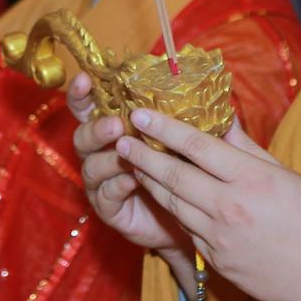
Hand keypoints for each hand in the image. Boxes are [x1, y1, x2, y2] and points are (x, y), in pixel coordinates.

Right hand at [71, 74, 188, 259]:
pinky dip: (117, 184)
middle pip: (82, 136)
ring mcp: (102, 182)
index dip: (83, 93)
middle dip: (96, 127)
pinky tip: (132, 178)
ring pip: (91, 165)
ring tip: (125, 148)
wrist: (190, 221)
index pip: (91, 106)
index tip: (84, 79)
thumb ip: (196, 123)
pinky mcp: (109, 208)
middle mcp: (102, 153)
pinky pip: (105, 194)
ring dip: (108, 156)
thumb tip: (217, 102)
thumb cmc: (188, 175)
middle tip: (116, 123)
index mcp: (116, 129)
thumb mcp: (193, 145)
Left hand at [113, 108, 300, 300]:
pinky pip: (186, 229)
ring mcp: (219, 237)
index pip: (196, 146)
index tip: (140, 113)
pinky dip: (173, 210)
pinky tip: (164, 197)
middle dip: (142, 155)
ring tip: (133, 164)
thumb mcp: (284, 173)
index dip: (163, 128)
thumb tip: (221, 118)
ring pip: (173, 204)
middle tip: (121, 139)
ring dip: (150, 182)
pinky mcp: (215, 260)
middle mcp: (229, 206)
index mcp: (250, 178)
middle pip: (174, 176)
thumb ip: (246, 147)